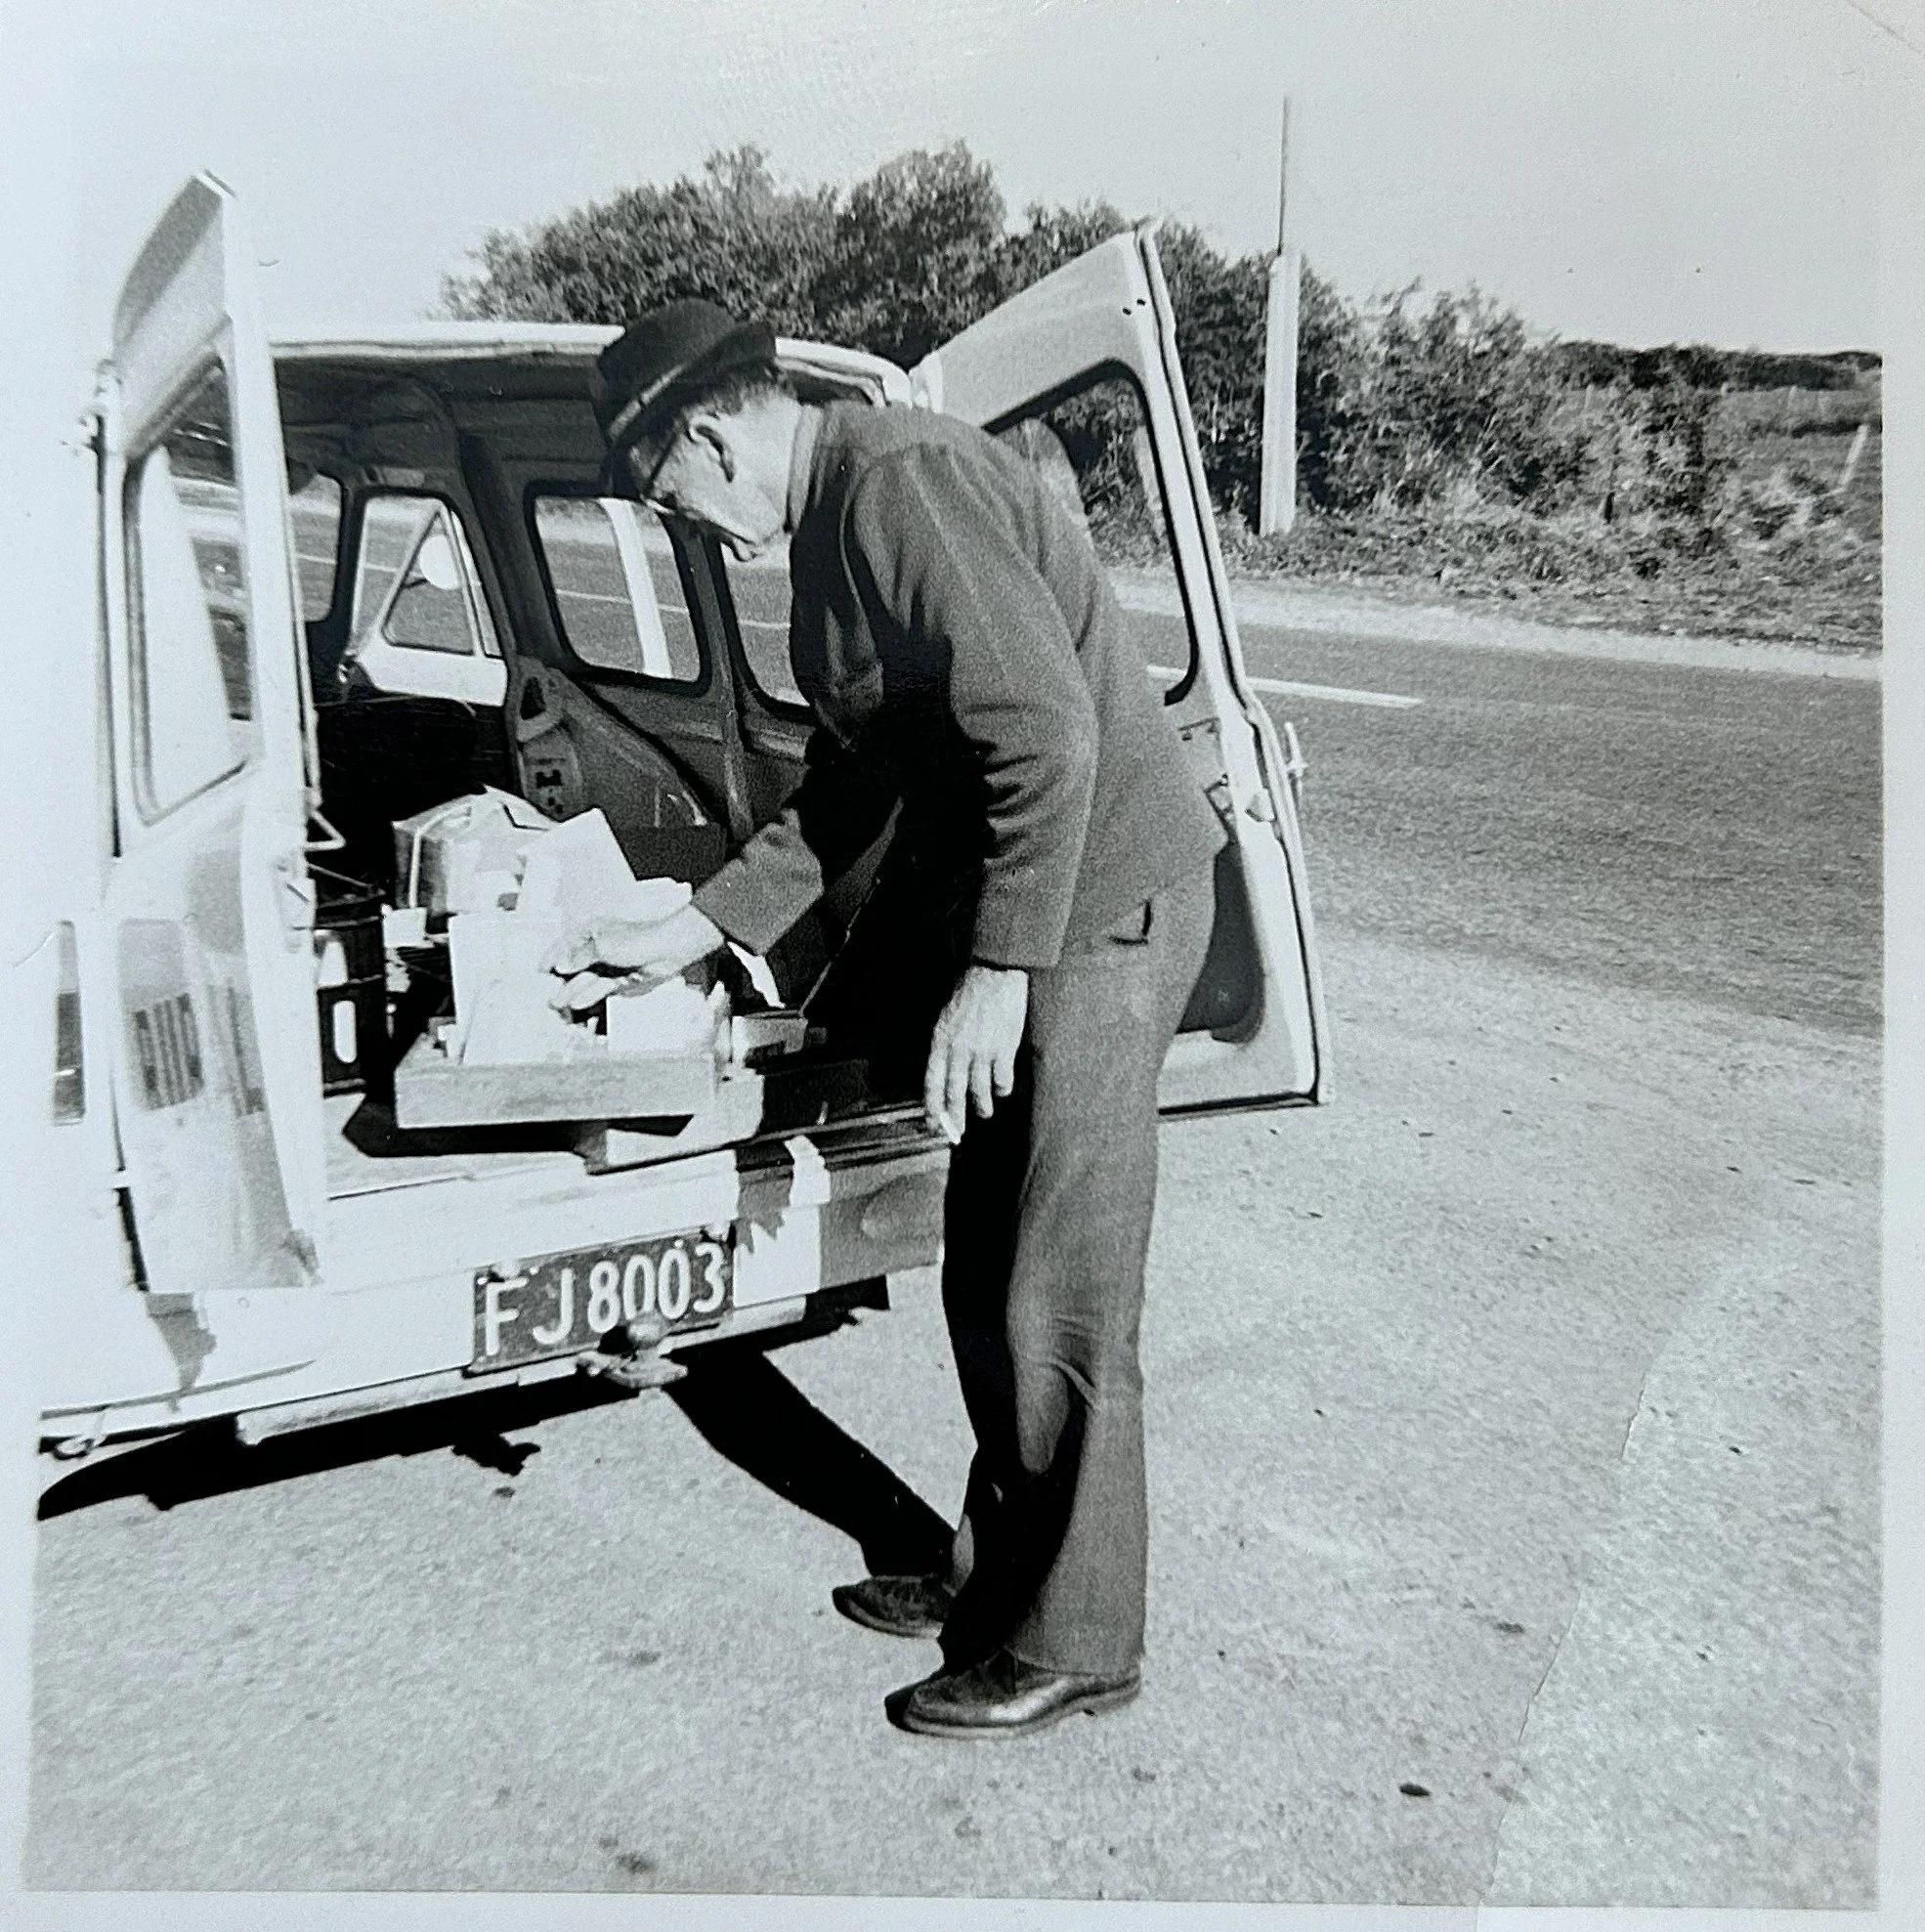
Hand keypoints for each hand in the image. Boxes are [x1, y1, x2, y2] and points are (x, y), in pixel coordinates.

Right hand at [543, 905, 725, 1011]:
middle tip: (546, 995)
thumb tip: (561, 966)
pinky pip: (600, 986)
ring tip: (557, 1003)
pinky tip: (578, 1003)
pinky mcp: (621, 976)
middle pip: (574, 965)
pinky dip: (589, 994)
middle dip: (559, 980)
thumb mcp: (603, 946)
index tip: (538, 972)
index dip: (550, 959)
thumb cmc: (640, 938)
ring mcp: (609, 962)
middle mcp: (598, 946)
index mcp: (591, 931)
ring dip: (572, 991)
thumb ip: (580, 958)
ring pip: (586, 978)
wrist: (669, 948)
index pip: (563, 946)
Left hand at [923, 964, 1028, 1139]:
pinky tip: (1002, 1090)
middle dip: (955, 1118)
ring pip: (979, 1092)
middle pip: (954, 1094)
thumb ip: (944, 1045)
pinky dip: (1002, 1089)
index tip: (932, 1125)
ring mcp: (981, 1052)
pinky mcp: (1003, 1049)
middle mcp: (958, 1050)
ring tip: (985, 1113)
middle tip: (957, 1133)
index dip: (931, 1109)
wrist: (995, 974)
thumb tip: (944, 1072)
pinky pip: (1002, 1080)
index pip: (932, 1084)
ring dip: (982, 1107)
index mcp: (940, 1042)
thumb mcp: (946, 1018)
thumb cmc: (970, 992)